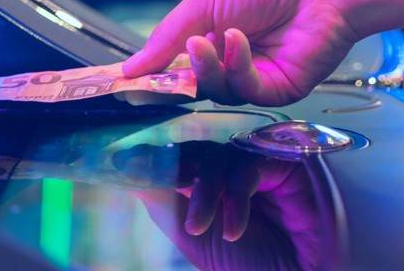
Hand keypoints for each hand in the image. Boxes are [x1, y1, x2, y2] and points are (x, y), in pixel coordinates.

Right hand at [122, 0, 362, 105]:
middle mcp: (232, 60)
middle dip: (176, 77)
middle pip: (192, 86)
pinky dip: (236, 67)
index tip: (127, 80)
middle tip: (164, 66)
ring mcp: (255, 78)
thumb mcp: (205, 1)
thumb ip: (166, 37)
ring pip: (215, 92)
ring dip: (207, 68)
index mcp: (213, 36)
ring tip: (208, 41)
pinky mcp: (278, 90)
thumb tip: (129, 69)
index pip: (176, 66)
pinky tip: (239, 41)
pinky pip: (245, 91)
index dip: (154, 74)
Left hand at [124, 141, 335, 270]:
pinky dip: (236, 197)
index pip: (178, 152)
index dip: (151, 154)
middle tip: (145, 170)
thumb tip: (130, 172)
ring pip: (220, 154)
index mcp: (210, 175)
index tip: (120, 159)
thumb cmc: (254, 262)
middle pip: (197, 144)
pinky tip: (234, 227)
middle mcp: (234, 160)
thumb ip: (165, 202)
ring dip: (205, 192)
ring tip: (202, 226)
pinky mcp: (283, 159)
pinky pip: (248, 164)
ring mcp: (258, 156)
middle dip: (173, 163)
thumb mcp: (195, 236)